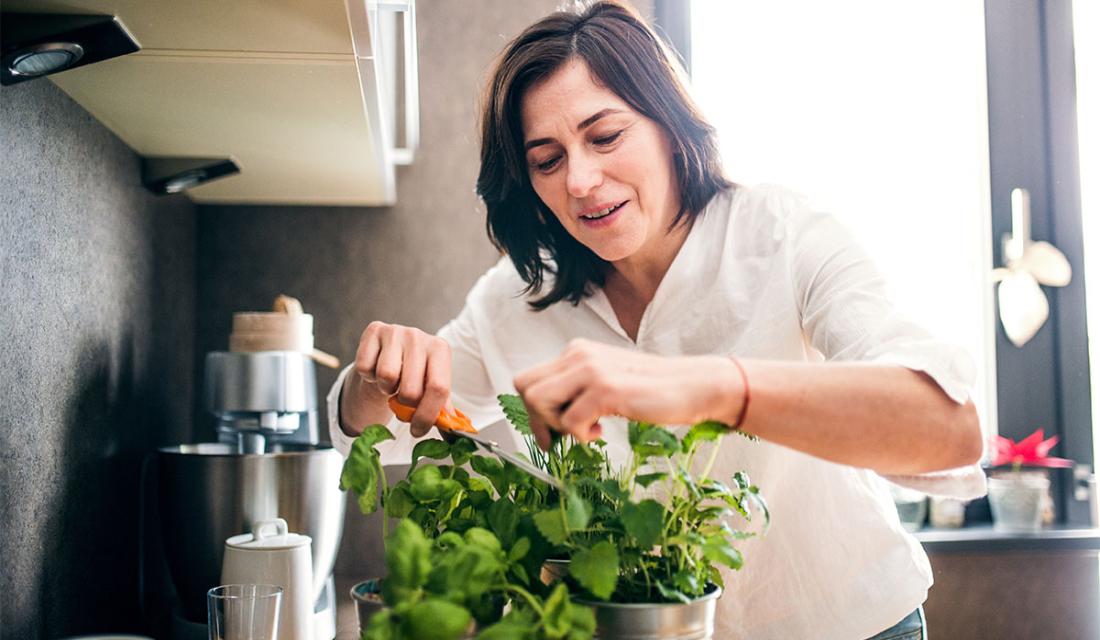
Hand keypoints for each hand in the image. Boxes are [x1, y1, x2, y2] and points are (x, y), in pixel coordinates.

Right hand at [346, 321, 452, 436]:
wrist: (386, 356)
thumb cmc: (412, 376)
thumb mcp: (430, 388)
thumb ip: (441, 410)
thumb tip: (453, 432)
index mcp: (440, 349)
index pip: (438, 388)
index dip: (427, 415)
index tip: (417, 430)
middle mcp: (419, 336)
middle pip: (411, 389)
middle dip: (404, 404)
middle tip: (402, 399)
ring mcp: (396, 331)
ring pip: (386, 376)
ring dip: (386, 388)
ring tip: (391, 382)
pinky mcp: (374, 330)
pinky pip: (364, 366)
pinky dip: (368, 376)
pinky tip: (376, 369)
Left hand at [512, 339, 745, 449]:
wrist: (693, 386)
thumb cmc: (652, 390)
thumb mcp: (607, 382)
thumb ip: (577, 391)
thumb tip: (546, 422)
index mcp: (577, 351)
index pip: (528, 379)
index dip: (533, 411)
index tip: (552, 433)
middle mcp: (578, 355)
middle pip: (525, 388)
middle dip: (538, 419)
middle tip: (563, 437)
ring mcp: (591, 370)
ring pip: (538, 401)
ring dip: (557, 425)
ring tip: (587, 431)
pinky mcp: (606, 389)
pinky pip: (569, 420)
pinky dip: (581, 435)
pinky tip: (602, 432)